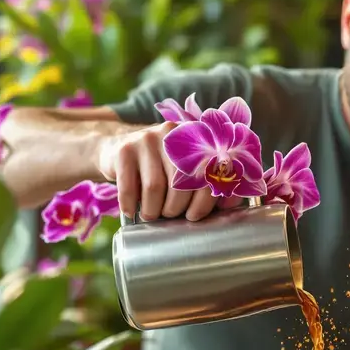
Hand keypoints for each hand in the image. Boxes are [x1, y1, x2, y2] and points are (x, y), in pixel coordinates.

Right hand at [102, 122, 238, 221]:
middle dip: (176, 208)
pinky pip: (129, 187)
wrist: (117, 150)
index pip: (209, 172)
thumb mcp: (185, 170)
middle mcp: (173, 134)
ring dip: (153, 210)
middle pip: (182, 182)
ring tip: (151, 215)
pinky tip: (131, 211)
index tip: (194, 216)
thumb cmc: (160, 168)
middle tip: (169, 215)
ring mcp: (147, 139)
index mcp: (196, 137)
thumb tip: (232, 201)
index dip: (204, 200)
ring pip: (155, 186)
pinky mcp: (125, 149)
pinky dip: (130, 205)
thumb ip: (211, 183)